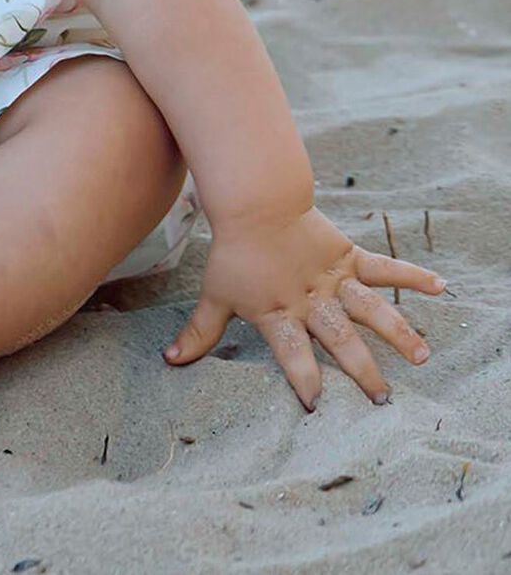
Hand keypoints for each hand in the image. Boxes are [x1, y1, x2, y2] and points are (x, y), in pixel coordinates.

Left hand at [162, 205, 447, 409]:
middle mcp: (311, 300)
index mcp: (279, 313)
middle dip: (361, 370)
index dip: (304, 379)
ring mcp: (333, 278)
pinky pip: (383, 268)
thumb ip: (202, 332)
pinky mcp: (347, 256)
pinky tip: (439, 287)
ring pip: (370, 309)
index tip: (317, 406)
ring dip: (397, 332)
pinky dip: (411, 275)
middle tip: (382, 398)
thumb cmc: (234, 253)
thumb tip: (171, 360)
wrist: (253, 203)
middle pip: (339, 339)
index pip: (293, 353)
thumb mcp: (216, 294)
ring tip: (422, 357)